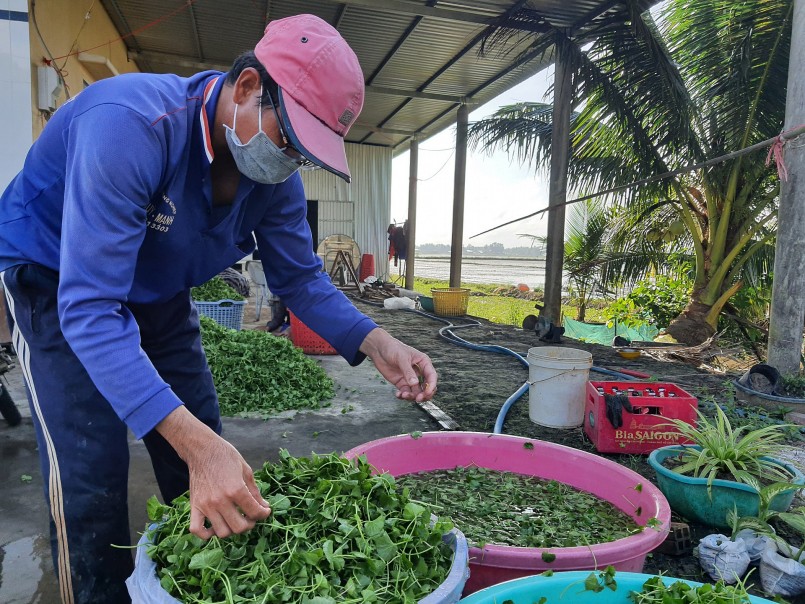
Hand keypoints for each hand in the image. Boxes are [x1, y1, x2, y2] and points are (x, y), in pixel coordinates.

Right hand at [157, 407, 271, 538]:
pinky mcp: (194, 506)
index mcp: (236, 489)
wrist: (202, 449)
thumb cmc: (226, 456)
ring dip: (232, 529)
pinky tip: (215, 527)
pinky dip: (206, 534)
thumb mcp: (246, 470)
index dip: (263, 514)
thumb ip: (255, 492)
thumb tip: (264, 507)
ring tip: (236, 520)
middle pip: (239, 527)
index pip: (254, 513)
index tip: (264, 512)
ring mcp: (206, 505)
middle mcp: (221, 500)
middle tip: (251, 517)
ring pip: (222, 532)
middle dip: (250, 524)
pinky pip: (197, 530)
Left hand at [359, 328, 436, 401]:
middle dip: (424, 394)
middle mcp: (419, 372)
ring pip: (416, 392)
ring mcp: (410, 378)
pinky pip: (405, 392)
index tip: (427, 393)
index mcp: (423, 363)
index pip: (431, 376)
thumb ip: (408, 371)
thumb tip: (414, 384)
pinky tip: (398, 394)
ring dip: (412, 396)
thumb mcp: (402, 358)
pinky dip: (403, 396)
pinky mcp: (401, 383)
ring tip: (403, 395)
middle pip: (427, 387)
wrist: (379, 349)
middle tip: (417, 399)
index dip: (431, 386)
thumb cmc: (393, 348)